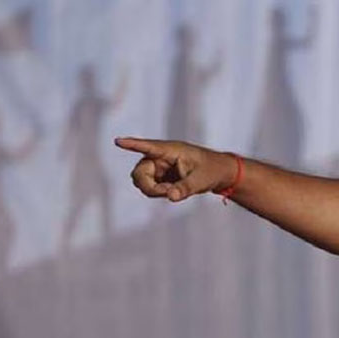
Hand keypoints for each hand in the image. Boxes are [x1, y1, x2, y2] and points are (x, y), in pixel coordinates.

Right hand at [115, 137, 236, 201]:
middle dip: (148, 186)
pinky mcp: (160, 176)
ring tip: (173, 191)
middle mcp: (161, 157)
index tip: (118, 141)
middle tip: (165, 193)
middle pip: (139, 172)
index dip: (132, 145)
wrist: (220, 174)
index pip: (149, 147)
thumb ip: (185, 188)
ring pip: (142, 181)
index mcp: (171, 150)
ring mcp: (159, 167)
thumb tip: (170, 196)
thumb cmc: (213, 170)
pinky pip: (150, 187)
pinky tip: (173, 191)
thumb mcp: (201, 180)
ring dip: (153, 190)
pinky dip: (158, 192)